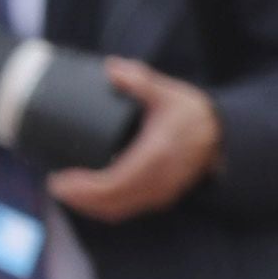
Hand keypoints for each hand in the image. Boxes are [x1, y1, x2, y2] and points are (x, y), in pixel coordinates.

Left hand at [48, 58, 219, 221]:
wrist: (222, 135)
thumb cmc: (191, 114)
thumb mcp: (168, 93)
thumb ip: (141, 80)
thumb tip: (110, 68)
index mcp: (155, 158)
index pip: (113, 184)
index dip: (83, 188)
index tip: (59, 180)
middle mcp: (158, 181)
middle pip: (111, 203)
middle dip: (79, 199)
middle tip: (55, 185)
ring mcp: (161, 192)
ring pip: (117, 211)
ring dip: (89, 206)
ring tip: (67, 192)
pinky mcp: (160, 196)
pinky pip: (127, 209)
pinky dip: (104, 208)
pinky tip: (89, 198)